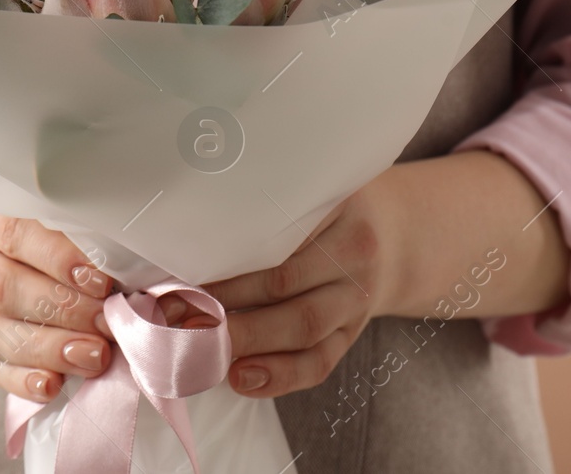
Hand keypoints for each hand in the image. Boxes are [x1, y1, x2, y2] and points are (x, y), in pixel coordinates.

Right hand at [0, 204, 115, 403]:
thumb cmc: (37, 227)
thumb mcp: (55, 217)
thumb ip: (92, 242)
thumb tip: (156, 289)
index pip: (14, 232)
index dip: (59, 259)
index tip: (101, 282)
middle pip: (2, 285)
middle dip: (61, 310)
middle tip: (105, 323)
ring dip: (47, 348)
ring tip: (92, 357)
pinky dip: (21, 379)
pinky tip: (52, 385)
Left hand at [191, 188, 396, 399]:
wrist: (393, 238)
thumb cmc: (322, 213)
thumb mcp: (301, 193)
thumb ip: (257, 208)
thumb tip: (181, 239)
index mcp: (333, 205)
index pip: (274, 231)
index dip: (226, 256)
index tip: (180, 272)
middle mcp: (353, 251)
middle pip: (282, 282)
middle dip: (224, 303)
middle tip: (176, 315)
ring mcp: (356, 297)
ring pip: (302, 325)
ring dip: (248, 340)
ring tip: (203, 348)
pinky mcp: (353, 333)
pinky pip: (319, 362)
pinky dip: (279, 376)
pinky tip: (242, 378)